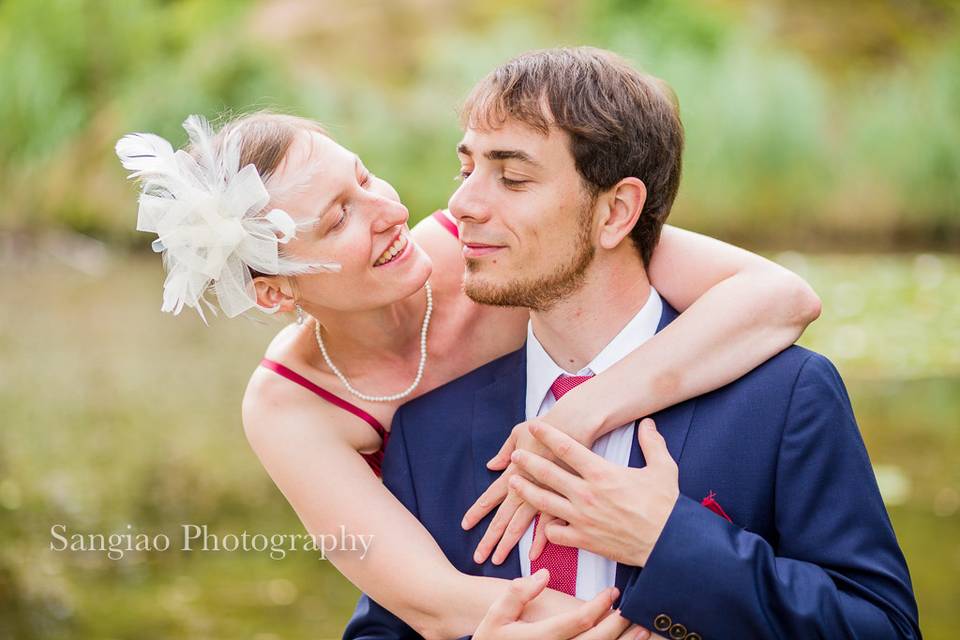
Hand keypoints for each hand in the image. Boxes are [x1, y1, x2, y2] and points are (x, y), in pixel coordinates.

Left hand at [462, 420, 566, 563]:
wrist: (575, 428)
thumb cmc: (546, 427)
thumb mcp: (519, 433)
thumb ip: (505, 451)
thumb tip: (492, 465)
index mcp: (513, 473)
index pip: (490, 497)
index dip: (477, 512)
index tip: (465, 525)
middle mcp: (524, 488)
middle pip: (502, 518)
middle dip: (489, 539)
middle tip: (478, 556)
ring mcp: (542, 495)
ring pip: (520, 525)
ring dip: (508, 543)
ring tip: (497, 559)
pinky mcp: (561, 499)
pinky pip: (548, 524)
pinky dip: (540, 539)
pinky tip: (533, 554)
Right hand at [474, 568, 649, 639]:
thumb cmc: (493, 638)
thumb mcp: (494, 615)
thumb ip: (516, 594)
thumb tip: (543, 575)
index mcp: (539, 639)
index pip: (579, 622)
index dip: (600, 606)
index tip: (612, 592)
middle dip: (619, 625)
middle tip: (632, 609)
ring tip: (643, 630)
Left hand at [508, 419, 678, 567]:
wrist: (668, 544)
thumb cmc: (666, 506)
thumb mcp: (663, 468)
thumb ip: (652, 443)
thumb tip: (648, 423)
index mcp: (601, 473)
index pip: (567, 448)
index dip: (548, 435)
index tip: (534, 426)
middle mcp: (586, 494)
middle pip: (547, 473)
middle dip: (528, 462)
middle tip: (516, 455)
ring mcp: (581, 518)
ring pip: (544, 502)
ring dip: (526, 491)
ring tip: (512, 483)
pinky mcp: (583, 540)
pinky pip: (555, 532)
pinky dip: (547, 527)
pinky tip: (543, 522)